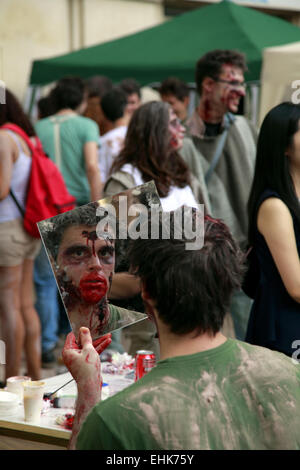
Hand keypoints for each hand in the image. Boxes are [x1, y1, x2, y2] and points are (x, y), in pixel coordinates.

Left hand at [62, 327, 105, 449]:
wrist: (91, 385)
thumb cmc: (87, 368)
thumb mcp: (88, 349)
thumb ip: (86, 338)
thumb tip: (83, 329)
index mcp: (67, 351)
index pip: (72, 336)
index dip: (80, 331)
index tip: (88, 326)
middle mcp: (71, 355)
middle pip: (82, 341)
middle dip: (93, 336)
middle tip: (100, 330)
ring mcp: (78, 359)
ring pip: (88, 347)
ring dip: (98, 342)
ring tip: (108, 336)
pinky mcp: (85, 363)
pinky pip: (91, 353)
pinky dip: (98, 349)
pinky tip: (107, 343)